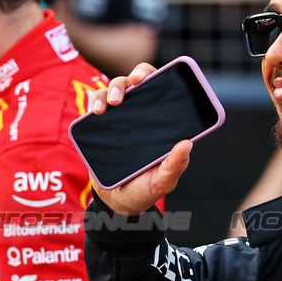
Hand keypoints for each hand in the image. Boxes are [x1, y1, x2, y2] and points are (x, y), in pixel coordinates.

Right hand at [86, 63, 193, 214]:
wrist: (117, 204)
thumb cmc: (144, 189)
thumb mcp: (163, 180)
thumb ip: (175, 165)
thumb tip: (187, 144)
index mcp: (158, 123)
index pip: (157, 89)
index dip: (154, 76)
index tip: (148, 78)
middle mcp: (137, 116)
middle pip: (133, 83)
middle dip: (131, 77)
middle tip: (133, 85)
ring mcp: (116, 120)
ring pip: (110, 91)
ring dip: (109, 91)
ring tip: (108, 106)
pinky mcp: (97, 128)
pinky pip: (94, 106)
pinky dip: (94, 102)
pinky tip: (96, 112)